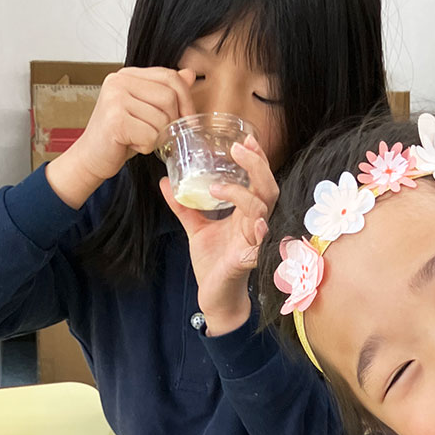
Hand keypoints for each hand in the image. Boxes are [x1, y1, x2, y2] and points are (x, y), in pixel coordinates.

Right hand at [45, 67, 194, 209]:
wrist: (90, 157)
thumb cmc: (119, 136)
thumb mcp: (146, 110)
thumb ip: (165, 91)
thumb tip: (190, 74)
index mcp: (128, 75)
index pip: (170, 77)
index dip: (186, 100)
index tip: (187, 120)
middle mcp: (119, 81)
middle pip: (169, 97)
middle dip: (171, 122)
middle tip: (158, 135)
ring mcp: (115, 98)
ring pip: (162, 118)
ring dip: (157, 137)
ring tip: (139, 138)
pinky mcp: (115, 120)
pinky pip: (150, 135)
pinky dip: (147, 146)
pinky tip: (132, 144)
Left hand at [162, 136, 279, 336]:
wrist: (213, 296)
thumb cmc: (213, 263)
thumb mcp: (196, 228)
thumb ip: (184, 206)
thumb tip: (165, 182)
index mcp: (246, 213)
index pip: (257, 180)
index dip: (255, 159)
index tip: (244, 138)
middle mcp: (255, 223)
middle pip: (268, 188)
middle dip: (257, 166)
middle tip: (240, 148)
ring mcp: (255, 241)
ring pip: (263, 210)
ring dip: (243, 195)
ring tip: (218, 187)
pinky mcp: (251, 260)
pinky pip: (260, 244)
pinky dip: (259, 232)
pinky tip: (254, 223)